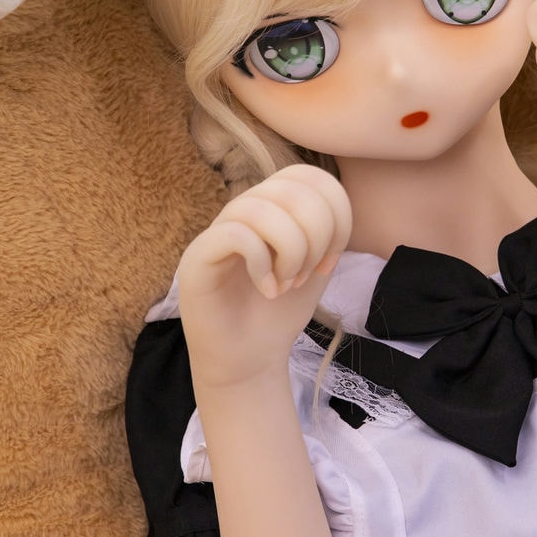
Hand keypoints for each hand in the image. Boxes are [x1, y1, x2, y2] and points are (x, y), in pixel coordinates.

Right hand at [176, 164, 352, 388]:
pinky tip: (267, 291)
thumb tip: (338, 208)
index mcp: (274, 207)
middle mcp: (244, 209)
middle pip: (293, 187)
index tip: (329, 262)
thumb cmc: (278, 313)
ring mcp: (219, 230)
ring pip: (264, 208)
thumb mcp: (316, 266)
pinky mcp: (198, 257)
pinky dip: (263, 265)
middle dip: (316, 236)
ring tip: (287, 284)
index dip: (336, 216)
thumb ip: (328, 231)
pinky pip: (237, 235)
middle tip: (305, 275)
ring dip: (291, 252)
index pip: (311, 176)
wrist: (248, 360)